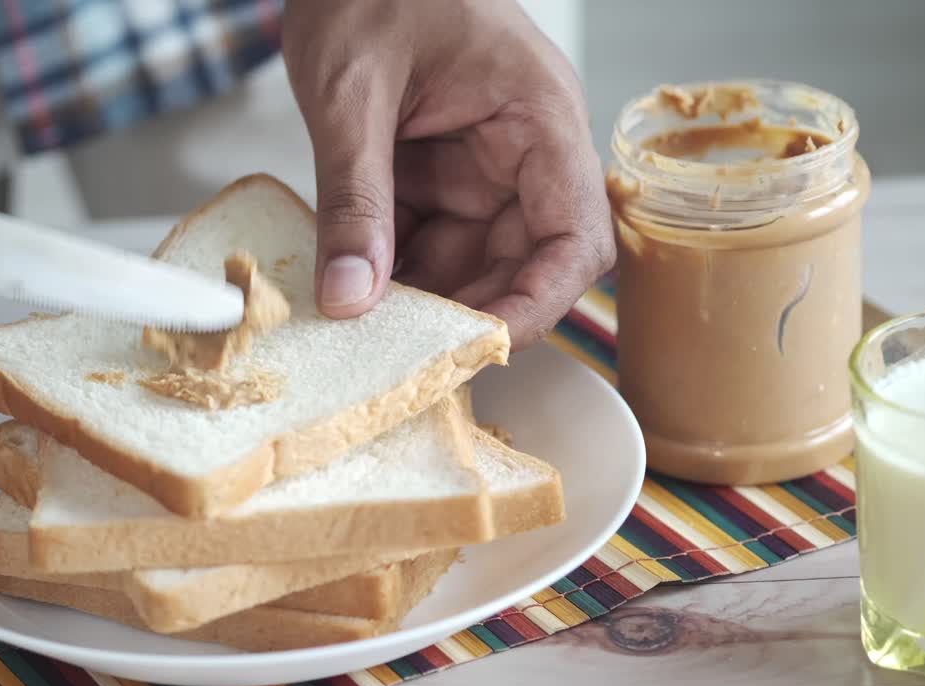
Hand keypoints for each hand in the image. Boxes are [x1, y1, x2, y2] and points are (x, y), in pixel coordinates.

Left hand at [281, 0, 614, 348]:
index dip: (540, 301)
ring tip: (366, 329)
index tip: (480, 345)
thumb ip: (354, 197)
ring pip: (470, 262)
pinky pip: (426, 240)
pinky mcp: (437, 173)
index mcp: (539, 118)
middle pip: (523, 263)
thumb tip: (350, 298)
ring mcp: (479, 165)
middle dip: (467, 311)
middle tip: (401, 352)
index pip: (573, 235)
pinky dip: (391, 270)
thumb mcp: (351, 93)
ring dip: (423, 299)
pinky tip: (351, 291)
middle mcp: (522, 151)